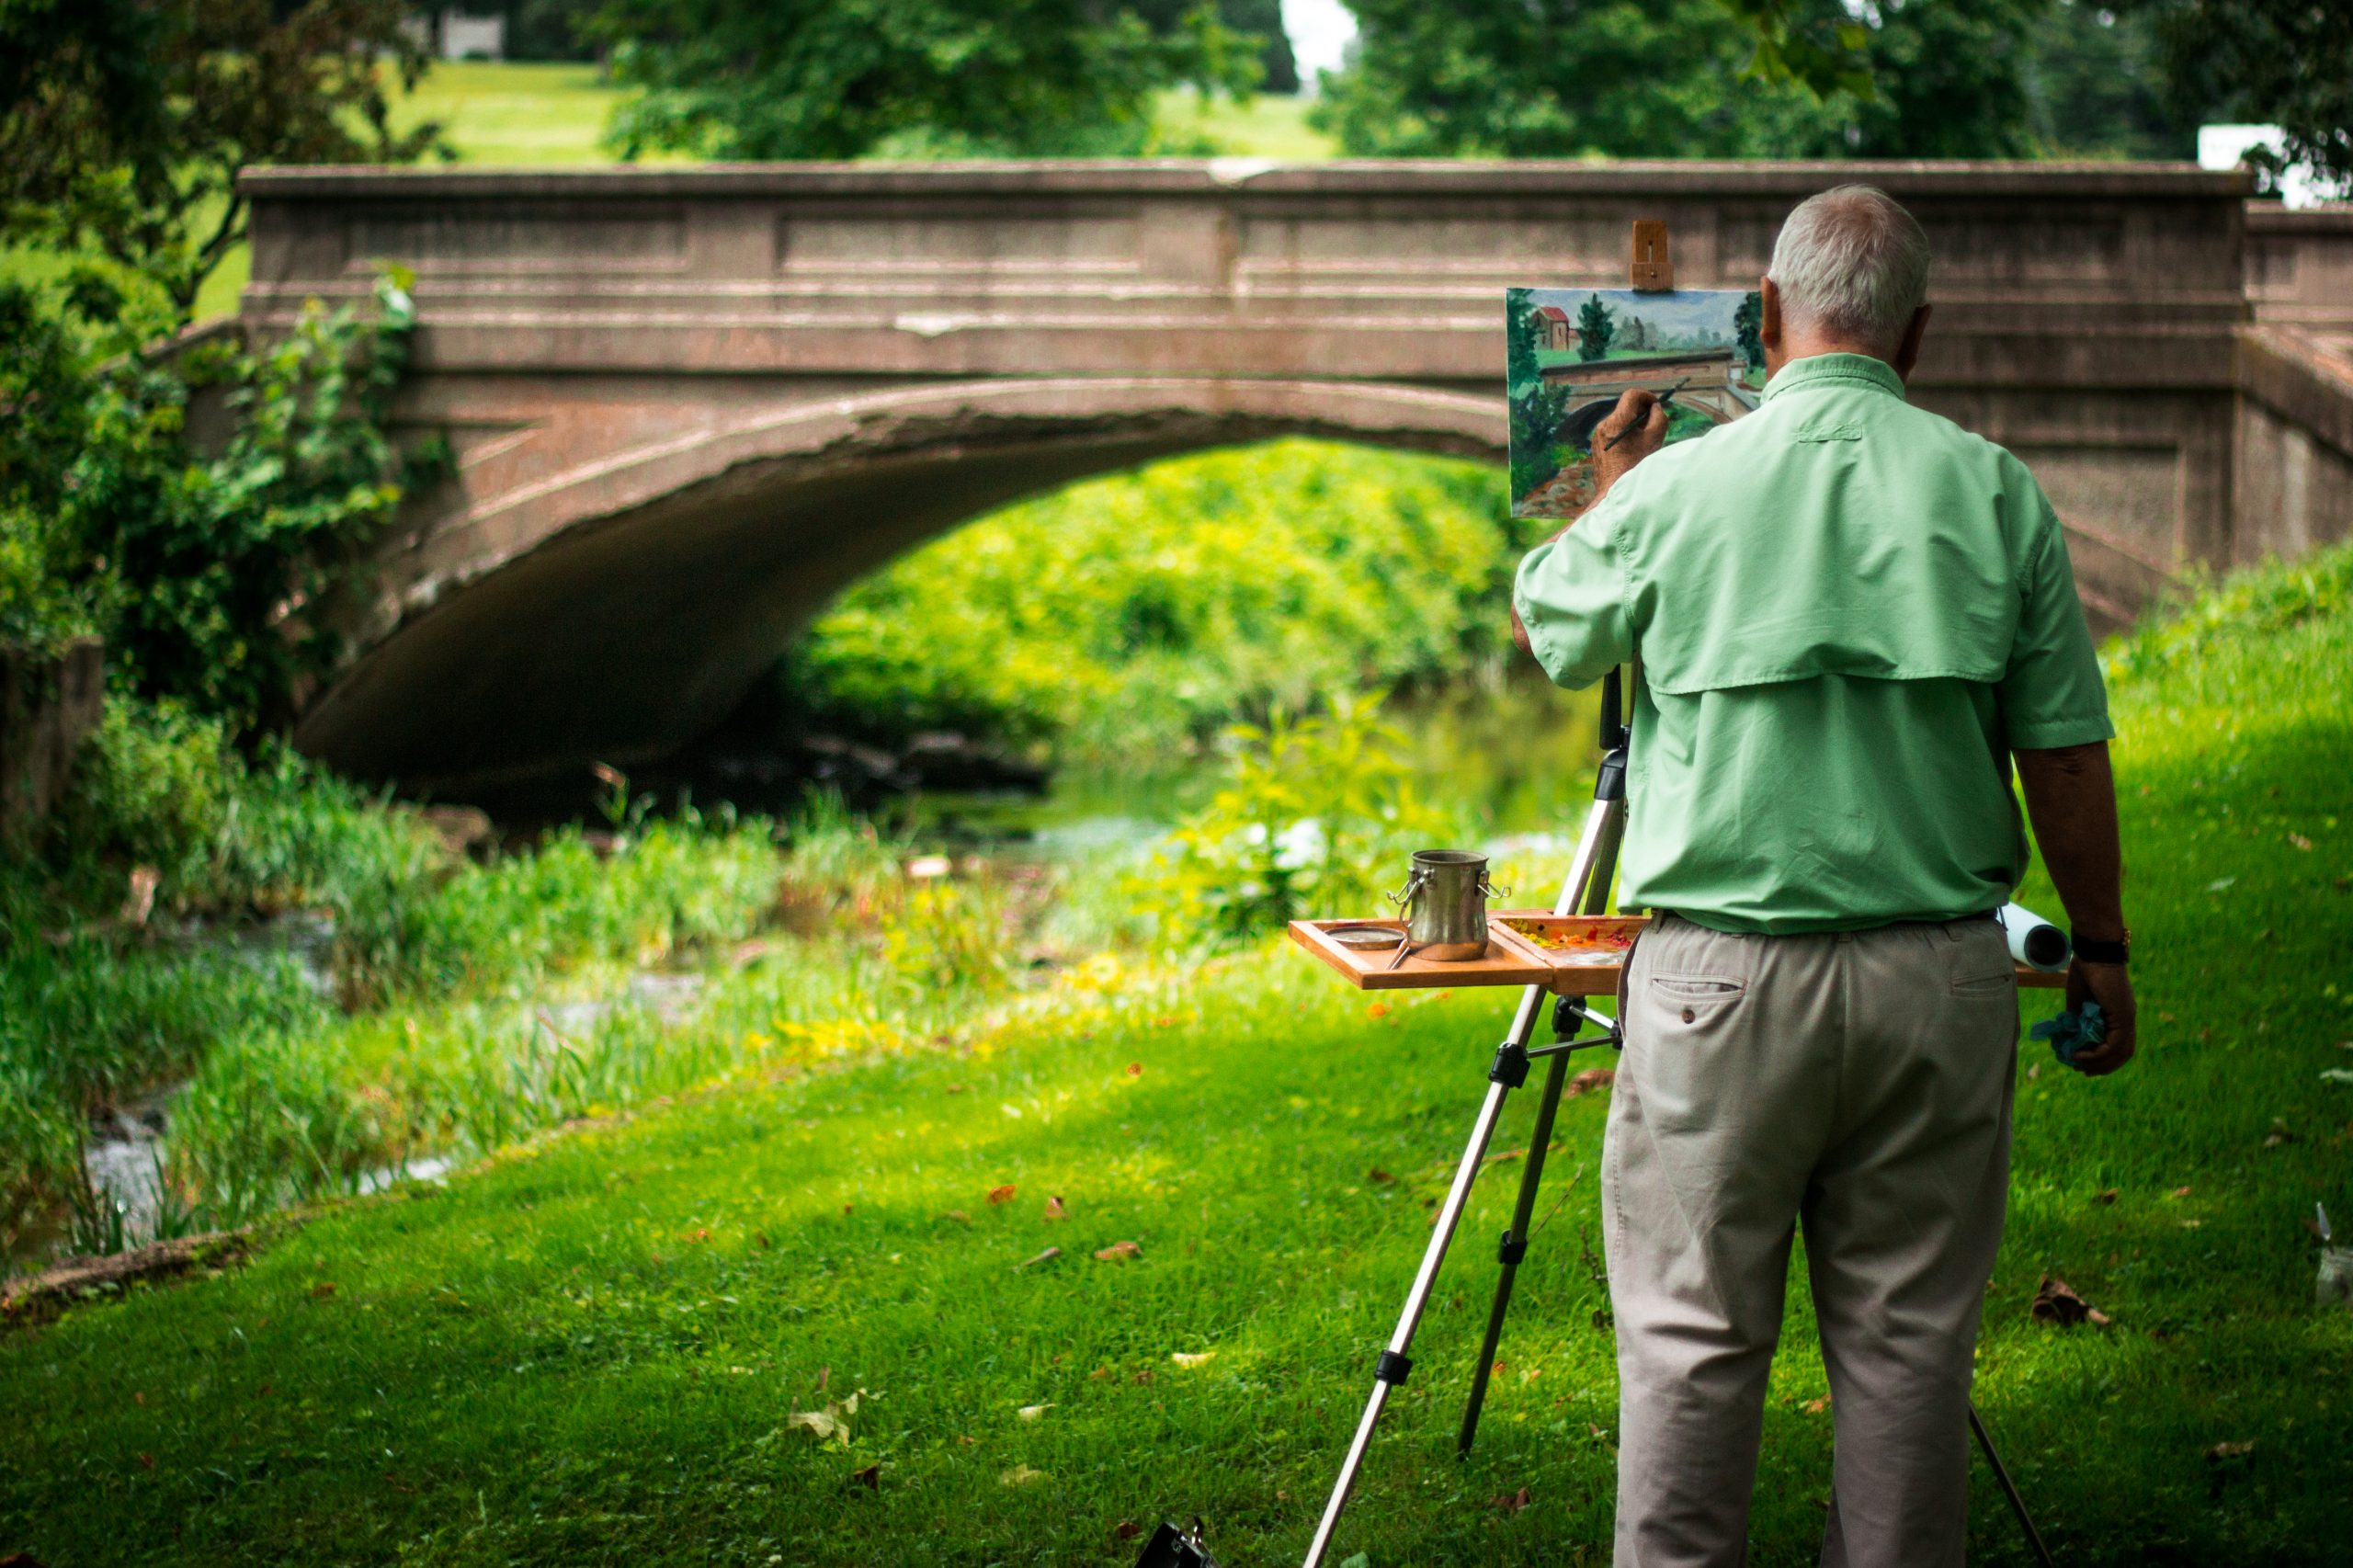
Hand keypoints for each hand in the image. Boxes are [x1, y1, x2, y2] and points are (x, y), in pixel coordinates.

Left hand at [1592, 388, 1668, 495]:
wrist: (1614, 491)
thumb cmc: (1636, 466)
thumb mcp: (1654, 440)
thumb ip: (1659, 418)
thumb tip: (1655, 408)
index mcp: (1617, 421)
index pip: (1631, 395)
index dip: (1646, 396)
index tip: (1655, 405)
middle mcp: (1604, 425)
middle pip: (1625, 407)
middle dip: (1641, 411)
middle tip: (1653, 422)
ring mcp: (1598, 435)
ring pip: (1619, 420)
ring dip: (1633, 423)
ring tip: (1643, 439)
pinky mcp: (1596, 444)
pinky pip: (1612, 431)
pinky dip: (1624, 433)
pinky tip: (1632, 448)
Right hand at [2063, 960, 2135, 1074]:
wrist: (2093, 954)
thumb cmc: (2085, 971)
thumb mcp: (2078, 1001)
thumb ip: (2077, 1018)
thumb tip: (2070, 1035)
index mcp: (2120, 1015)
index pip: (2119, 1045)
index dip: (2105, 1058)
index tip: (2085, 1063)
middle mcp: (2128, 1019)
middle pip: (2123, 1054)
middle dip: (2103, 1066)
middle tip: (2083, 1071)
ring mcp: (2128, 1018)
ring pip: (2119, 1052)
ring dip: (2099, 1063)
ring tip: (2078, 1064)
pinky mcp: (2123, 1017)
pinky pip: (2113, 1044)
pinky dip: (2097, 1054)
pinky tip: (2080, 1054)